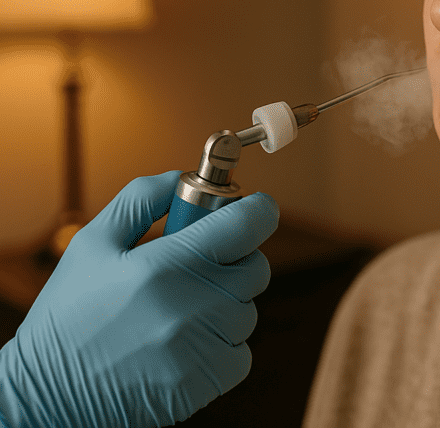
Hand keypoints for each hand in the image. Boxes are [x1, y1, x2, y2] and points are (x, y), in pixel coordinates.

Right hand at [0, 171, 278, 427]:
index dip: (258, 210)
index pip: (247, 224)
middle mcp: (194, 305)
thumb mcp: (92, 244)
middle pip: (255, 267)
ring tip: (175, 314)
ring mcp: (204, 346)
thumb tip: (183, 175)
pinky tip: (181, 345)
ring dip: (224, 307)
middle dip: (233, 261)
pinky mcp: (209, 381)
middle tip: (194, 270)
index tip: (254, 208)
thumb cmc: (69, 315)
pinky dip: (221, 345)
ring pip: (247, 311)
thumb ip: (142, 199)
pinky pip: (240, 352)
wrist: (49, 395)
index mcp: (167, 264)